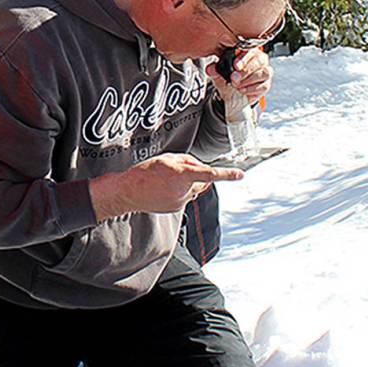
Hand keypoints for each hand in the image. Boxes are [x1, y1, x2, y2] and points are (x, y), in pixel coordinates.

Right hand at [90, 153, 243, 221]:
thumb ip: (188, 161)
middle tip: (177, 170)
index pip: (210, 174)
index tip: (240, 174)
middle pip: (202, 180)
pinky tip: (163, 190)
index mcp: (182, 175)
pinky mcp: (176, 208)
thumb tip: (201, 168)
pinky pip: (185, 197)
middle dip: (196, 174)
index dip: (227, 174)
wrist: (127, 192)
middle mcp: (184, 190)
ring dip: (186, 184)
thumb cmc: (145, 172)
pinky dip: (179, 192)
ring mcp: (181, 201)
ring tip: (165, 182)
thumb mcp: (168, 158)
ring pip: (194, 189)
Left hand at [207, 47, 272, 104]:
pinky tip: (243, 90)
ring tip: (237, 86)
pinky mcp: (266, 85)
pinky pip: (264, 86)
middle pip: (260, 61)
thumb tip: (210, 68)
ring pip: (264, 73)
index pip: (251, 50)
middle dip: (246, 70)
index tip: (235, 66)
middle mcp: (260, 61)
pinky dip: (252, 89)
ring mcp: (265, 72)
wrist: (233, 93)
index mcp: (249, 52)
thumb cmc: (229, 77)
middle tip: (234, 78)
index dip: (244, 58)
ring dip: (249, 80)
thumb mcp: (219, 72)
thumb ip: (215, 69)